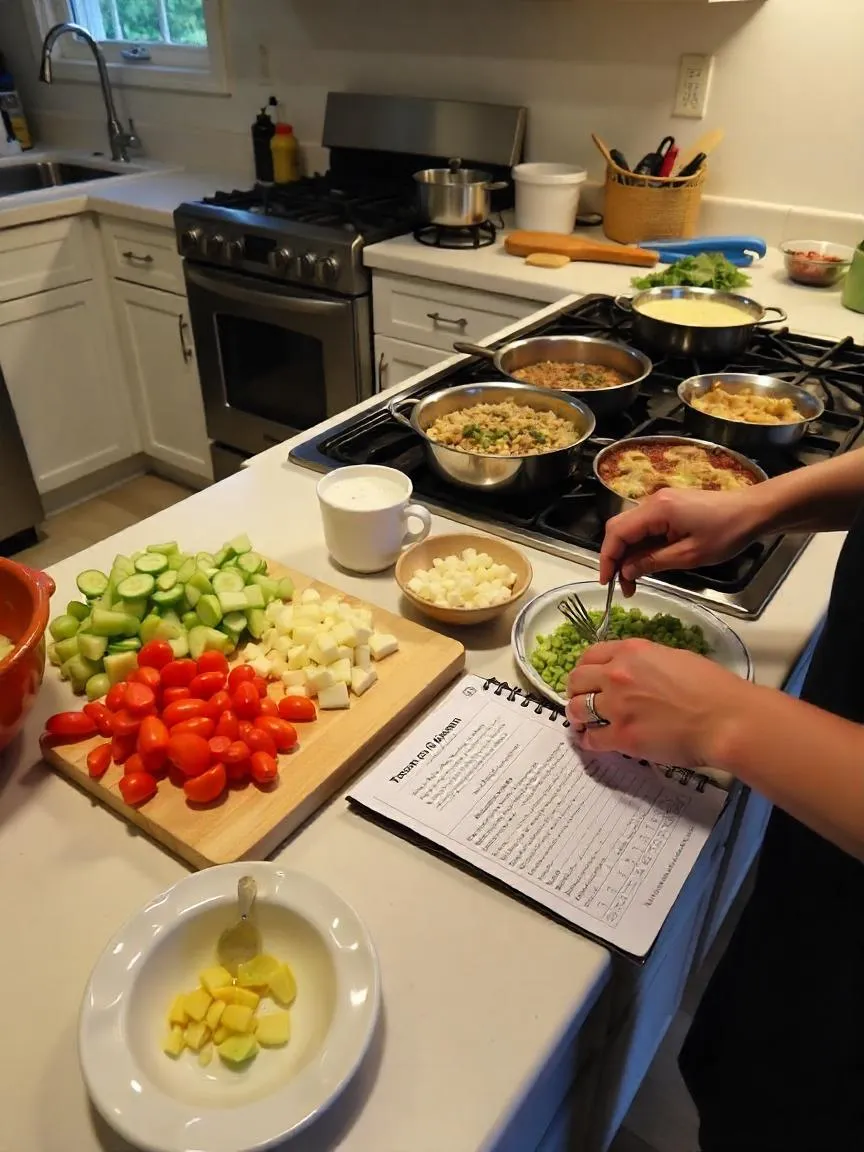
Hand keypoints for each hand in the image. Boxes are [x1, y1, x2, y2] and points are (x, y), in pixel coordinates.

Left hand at [565, 638, 748, 766]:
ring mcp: (616, 706)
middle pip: (576, 680)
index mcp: (631, 652)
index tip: (588, 678)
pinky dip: (588, 741)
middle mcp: (617, 675)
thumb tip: (636, 673)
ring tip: (583, 722)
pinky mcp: (621, 736)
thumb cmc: (712, 688)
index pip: (590, 655)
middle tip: (581, 700)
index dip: (585, 668)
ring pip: (576, 709)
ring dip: (576, 716)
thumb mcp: (675, 658)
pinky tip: (593, 741)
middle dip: (575, 691)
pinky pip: (591, 739)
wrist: (726, 719)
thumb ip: (646, 662)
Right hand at [600, 488, 762, 594]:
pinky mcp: (669, 507)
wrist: (753, 512)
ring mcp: (660, 502)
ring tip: (633, 581)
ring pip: (630, 528)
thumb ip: (653, 562)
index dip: (607, 558)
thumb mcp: (689, 555)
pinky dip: (640, 546)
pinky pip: (645, 527)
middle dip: (614, 557)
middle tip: (621, 585)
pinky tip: (645, 564)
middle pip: (618, 528)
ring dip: (627, 554)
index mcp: (657, 510)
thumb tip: (626, 571)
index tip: (606, 582)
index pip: (618, 533)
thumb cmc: (726, 534)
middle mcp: (653, 501)